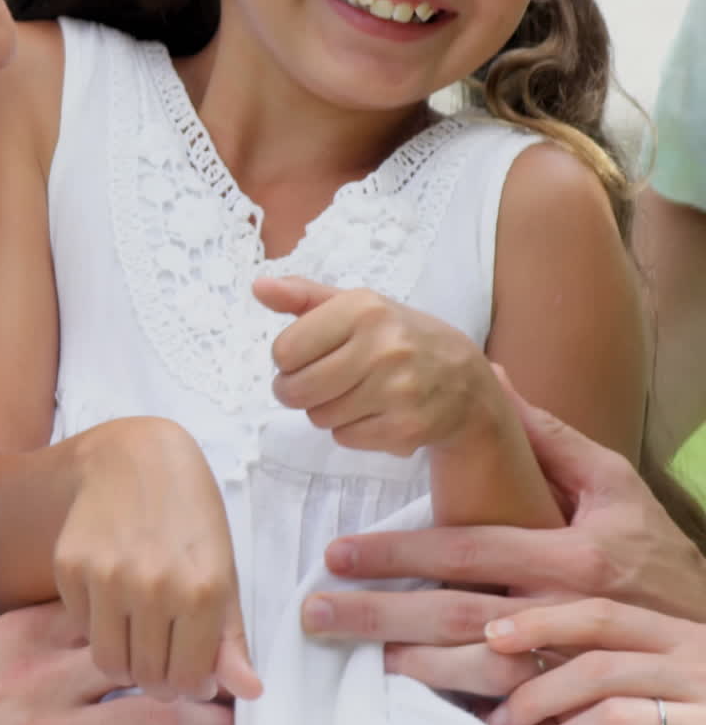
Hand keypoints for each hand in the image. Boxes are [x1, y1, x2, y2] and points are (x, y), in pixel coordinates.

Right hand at [0, 603, 235, 724]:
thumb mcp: (0, 652)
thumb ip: (52, 628)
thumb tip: (112, 604)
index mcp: (33, 638)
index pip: (118, 614)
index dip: (173, 617)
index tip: (214, 620)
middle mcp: (46, 679)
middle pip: (148, 659)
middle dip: (204, 667)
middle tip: (242, 676)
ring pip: (151, 719)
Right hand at [55, 417, 261, 700]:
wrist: (137, 456)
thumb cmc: (191, 513)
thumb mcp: (224, 568)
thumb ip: (231, 637)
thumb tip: (249, 693)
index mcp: (203, 589)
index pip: (190, 679)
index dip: (192, 683)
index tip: (191, 671)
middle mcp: (154, 586)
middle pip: (148, 677)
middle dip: (159, 676)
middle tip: (165, 652)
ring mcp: (107, 576)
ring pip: (110, 663)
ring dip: (126, 660)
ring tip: (141, 632)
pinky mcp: (70, 566)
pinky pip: (81, 628)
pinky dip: (97, 626)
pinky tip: (115, 596)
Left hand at [254, 276, 494, 455]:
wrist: (466, 384)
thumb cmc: (400, 338)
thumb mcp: (359, 307)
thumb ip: (304, 297)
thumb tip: (258, 287)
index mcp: (364, 308)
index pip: (285, 350)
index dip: (289, 359)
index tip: (309, 356)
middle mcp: (383, 346)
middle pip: (296, 389)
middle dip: (299, 390)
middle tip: (321, 382)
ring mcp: (397, 390)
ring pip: (319, 417)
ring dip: (327, 411)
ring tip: (356, 394)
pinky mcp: (406, 428)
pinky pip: (345, 438)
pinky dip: (353, 430)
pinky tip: (376, 412)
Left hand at [302, 392, 705, 693]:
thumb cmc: (654, 552)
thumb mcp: (613, 484)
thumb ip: (548, 437)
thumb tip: (494, 376)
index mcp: (568, 555)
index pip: (469, 551)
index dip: (402, 553)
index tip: (340, 552)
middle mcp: (562, 611)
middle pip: (457, 615)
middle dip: (381, 614)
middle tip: (317, 611)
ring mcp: (566, 665)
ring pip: (478, 674)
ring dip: (414, 669)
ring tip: (355, 658)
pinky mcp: (571, 705)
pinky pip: (510, 713)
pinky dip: (465, 711)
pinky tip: (419, 707)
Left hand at [485, 598, 705, 724]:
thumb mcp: (689, 668)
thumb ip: (634, 659)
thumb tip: (542, 663)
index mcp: (686, 636)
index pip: (604, 615)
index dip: (544, 622)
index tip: (493, 636)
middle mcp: (699, 667)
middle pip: (599, 667)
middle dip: (536, 693)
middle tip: (499, 721)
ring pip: (614, 717)